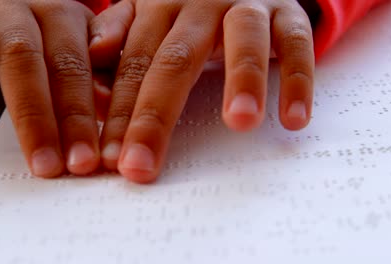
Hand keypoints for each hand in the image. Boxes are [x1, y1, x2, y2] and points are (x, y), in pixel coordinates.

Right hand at [0, 0, 101, 176]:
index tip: (93, 158)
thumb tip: (109, 103)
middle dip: (68, 121)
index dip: (89, 115)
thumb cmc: (43, 47)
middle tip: (73, 164)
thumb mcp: (78, 58)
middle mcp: (40, 10)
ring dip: (30, 115)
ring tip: (38, 158)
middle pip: (60, 63)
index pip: (87, 68)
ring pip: (17, 57)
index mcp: (73, 19)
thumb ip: (98, 76)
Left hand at [90, 0, 314, 182]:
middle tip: (142, 165)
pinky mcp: (288, 14)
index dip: (120, 113)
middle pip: (175, 60)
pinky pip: (298, 43)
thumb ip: (121, 34)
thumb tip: (92, 58)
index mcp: (158, 8)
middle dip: (155, 117)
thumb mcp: (151, 15)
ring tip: (239, 123)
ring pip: (243, 40)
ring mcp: (247, 7)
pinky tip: (294, 119)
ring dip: (242, 80)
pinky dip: (299, 79)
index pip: (134, 64)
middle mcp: (200, 5)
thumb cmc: (190, 9)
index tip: (111, 159)